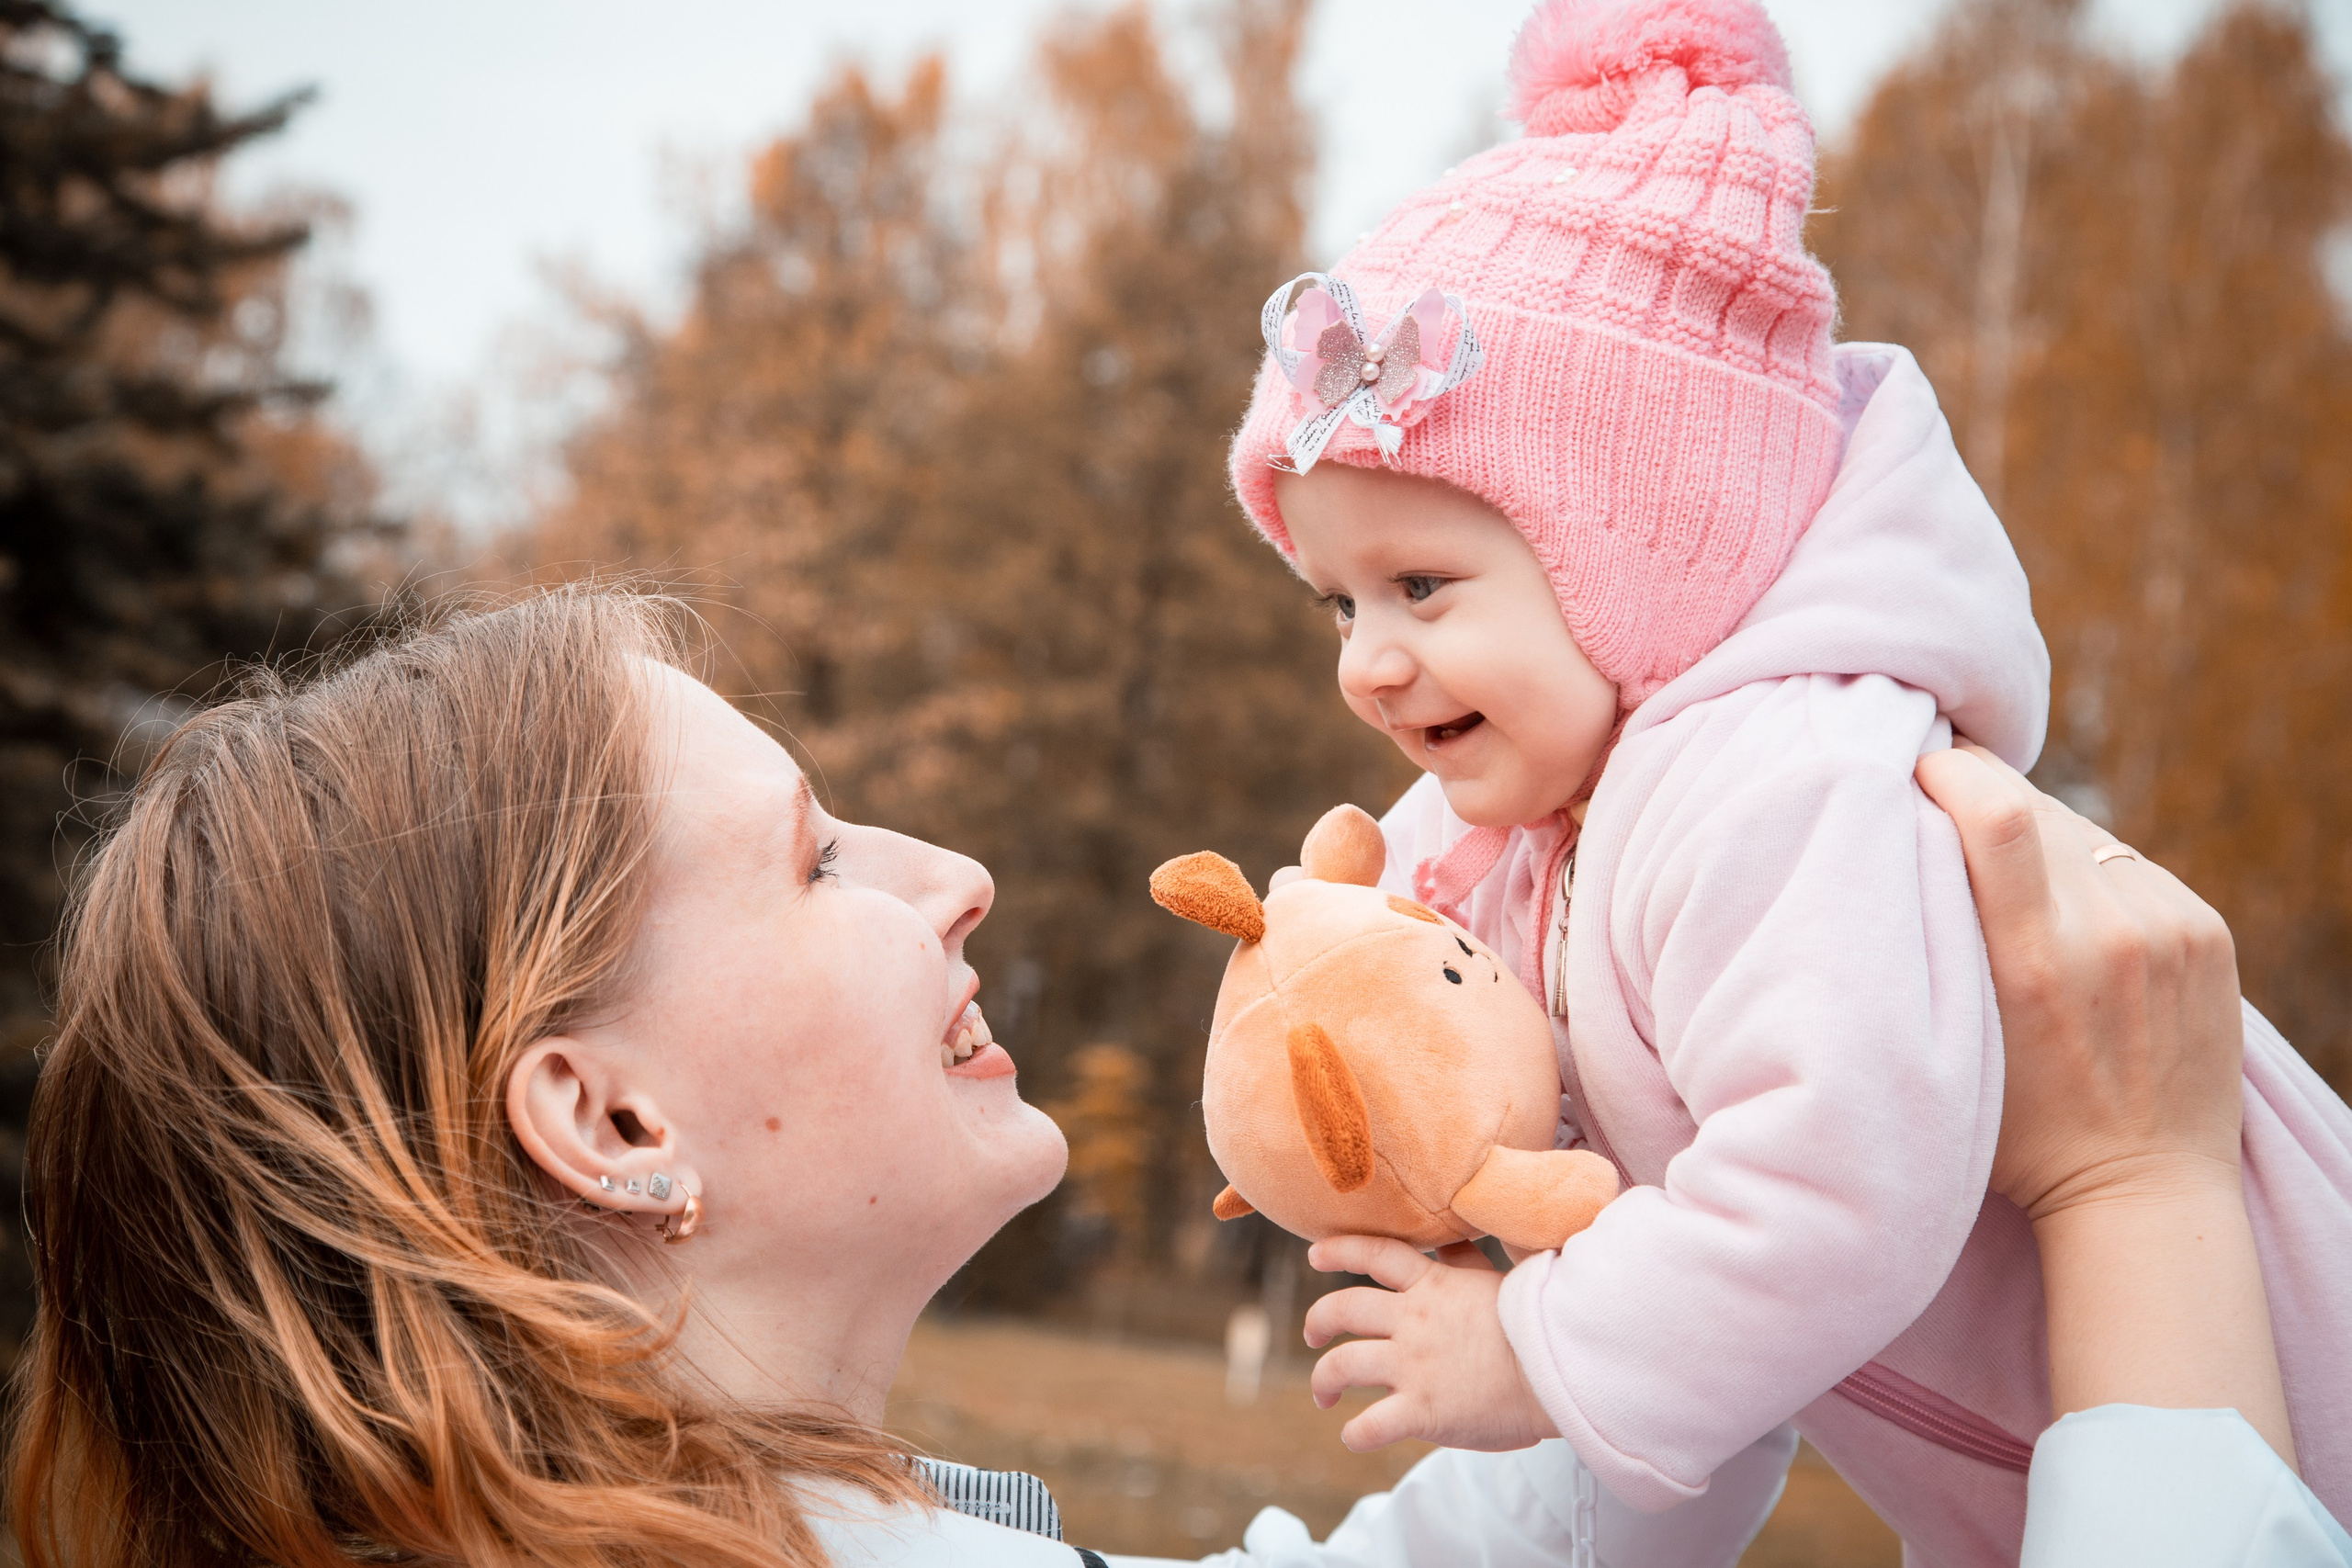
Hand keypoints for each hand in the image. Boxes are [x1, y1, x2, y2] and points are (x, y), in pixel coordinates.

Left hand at [1301, 1235, 1556, 1452]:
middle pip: (1341, 1309)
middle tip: (1311, 1336)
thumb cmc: (1539, 1325)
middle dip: (1317, 1322)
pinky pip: (1369, 1426)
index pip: (1374, 1253)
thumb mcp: (1498, 1278)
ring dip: (1322, 1380)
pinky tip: (1355, 1436)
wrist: (1562, 1370)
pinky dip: (1354, 1433)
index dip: (1338, 1250)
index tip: (1316, 1254)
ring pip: (1342, 1366)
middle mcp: (1413, 1322)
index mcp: (1433, 1286)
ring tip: (1322, 1395)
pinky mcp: (1421, 1411)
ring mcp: (1414, 1366)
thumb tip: (1448, 1241)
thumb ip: (1465, 1262)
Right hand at [1917, 743, 2294, 1468]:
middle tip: (1939, 813)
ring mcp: (2170, 928)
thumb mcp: (1953, 1047)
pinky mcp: (2205, 929)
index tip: (1913, 768)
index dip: (1950, 771)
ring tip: (2001, 876)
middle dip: (1980, 798)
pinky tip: (2064, 912)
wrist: (2143, 1190)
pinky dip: (2084, 869)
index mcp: (2036, 966)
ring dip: (2032, 835)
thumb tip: (1914, 837)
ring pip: (2079, 830)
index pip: (1999, 814)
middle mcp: (2111, 935)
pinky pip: (2125, 862)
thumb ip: (1939, 948)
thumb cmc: (2021, 1133)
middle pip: (2034, 808)